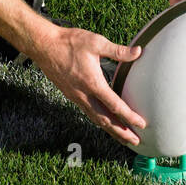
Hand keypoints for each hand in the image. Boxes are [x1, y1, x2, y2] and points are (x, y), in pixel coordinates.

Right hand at [30, 25, 148, 148]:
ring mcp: (76, 96)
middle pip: (105, 120)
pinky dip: (99, 121)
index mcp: (93, 83)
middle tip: (135, 142)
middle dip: (121, 132)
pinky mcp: (71, 95)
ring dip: (110, 129)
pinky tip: (104, 121)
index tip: (141, 125)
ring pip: (95, 118)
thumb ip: (118, 51)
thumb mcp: (96, 42)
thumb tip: (138, 52)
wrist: (44, 46)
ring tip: (123, 137)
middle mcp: (84, 94)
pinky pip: (88, 112)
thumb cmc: (69, 43)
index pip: (114, 105)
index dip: (129, 116)